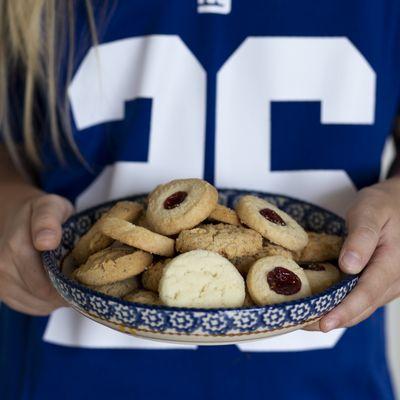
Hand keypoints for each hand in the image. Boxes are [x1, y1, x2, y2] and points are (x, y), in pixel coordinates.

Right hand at [0, 192, 73, 314]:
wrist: (16, 215)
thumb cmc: (39, 211)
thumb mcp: (50, 206)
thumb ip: (48, 220)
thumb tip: (46, 242)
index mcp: (16, 247)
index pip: (44, 284)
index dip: (68, 287)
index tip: (84, 281)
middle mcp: (3, 267)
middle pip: (42, 296)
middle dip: (65, 292)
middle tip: (82, 280)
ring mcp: (0, 281)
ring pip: (36, 304)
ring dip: (56, 298)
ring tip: (68, 280)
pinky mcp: (1, 291)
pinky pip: (29, 306)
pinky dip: (46, 301)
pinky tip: (55, 286)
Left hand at [306, 177, 399, 331]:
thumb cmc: (383, 204)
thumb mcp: (370, 212)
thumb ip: (361, 238)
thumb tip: (349, 266)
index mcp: (392, 263)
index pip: (367, 293)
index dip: (344, 311)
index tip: (323, 323)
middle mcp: (394, 279)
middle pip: (363, 307)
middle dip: (334, 319)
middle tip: (301, 324)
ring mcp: (389, 283)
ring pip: (363, 307)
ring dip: (337, 316)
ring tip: (306, 318)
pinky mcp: (381, 281)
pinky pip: (363, 299)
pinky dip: (343, 305)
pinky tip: (322, 304)